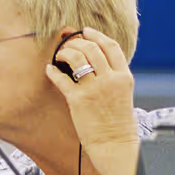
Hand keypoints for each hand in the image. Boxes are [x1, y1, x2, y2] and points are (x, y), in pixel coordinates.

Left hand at [45, 27, 139, 174]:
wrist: (114, 144)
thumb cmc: (117, 120)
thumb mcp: (123, 93)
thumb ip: (113, 75)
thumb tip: (96, 60)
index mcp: (124, 77)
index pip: (111, 46)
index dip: (96, 35)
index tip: (85, 31)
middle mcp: (110, 80)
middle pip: (91, 48)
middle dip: (76, 41)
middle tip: (67, 43)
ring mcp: (94, 89)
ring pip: (76, 58)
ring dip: (65, 53)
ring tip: (59, 56)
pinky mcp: (78, 100)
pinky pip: (61, 78)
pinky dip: (53, 71)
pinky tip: (49, 70)